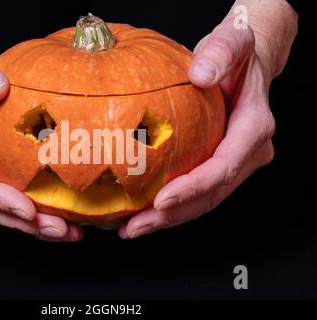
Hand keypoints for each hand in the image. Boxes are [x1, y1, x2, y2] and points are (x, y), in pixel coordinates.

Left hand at [119, 3, 297, 238]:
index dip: (195, 187)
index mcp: (254, 127)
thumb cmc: (235, 55)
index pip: (225, 167)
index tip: (162, 200)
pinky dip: (171, 207)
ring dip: (168, 219)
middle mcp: (248, 152)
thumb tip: (201, 75)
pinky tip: (143, 213)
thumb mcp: (231, 42)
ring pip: (204, 201)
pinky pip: (196, 192)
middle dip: (173, 214)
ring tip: (132, 229)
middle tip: (136, 227)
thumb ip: (220, 53)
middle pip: (212, 194)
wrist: (241, 65)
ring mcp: (235, 162)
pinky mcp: (218, 165)